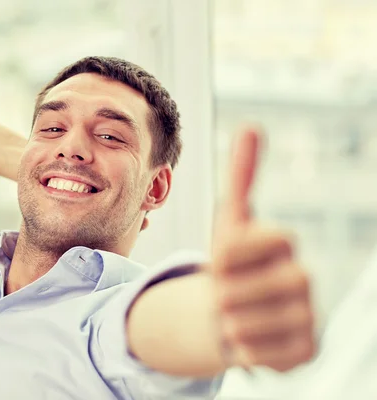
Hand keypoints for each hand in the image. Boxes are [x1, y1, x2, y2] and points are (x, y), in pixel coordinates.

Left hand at [210, 129, 314, 371]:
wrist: (232, 311)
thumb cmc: (230, 265)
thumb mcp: (228, 222)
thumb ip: (241, 177)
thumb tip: (253, 126)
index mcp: (284, 243)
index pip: (246, 246)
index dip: (224, 256)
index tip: (220, 260)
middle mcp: (304, 278)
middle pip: (247, 289)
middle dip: (223, 293)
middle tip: (224, 294)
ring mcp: (309, 316)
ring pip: (250, 325)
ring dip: (229, 322)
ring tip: (233, 316)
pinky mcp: (306, 351)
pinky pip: (262, 355)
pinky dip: (243, 349)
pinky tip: (247, 339)